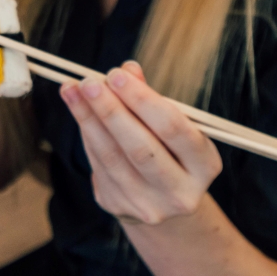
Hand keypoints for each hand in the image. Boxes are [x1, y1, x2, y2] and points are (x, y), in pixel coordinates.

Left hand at [59, 60, 221, 225]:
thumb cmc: (170, 150)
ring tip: (72, 89)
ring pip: (111, 157)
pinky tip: (77, 110)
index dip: (142, 99)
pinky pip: (97, 164)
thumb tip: (128, 69)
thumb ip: (150, 99)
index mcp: (204, 165)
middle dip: (111, 111)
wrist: (162, 201)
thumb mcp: (173, 126)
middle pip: (140, 148)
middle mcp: (180, 192)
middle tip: (89, 82)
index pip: (173, 128)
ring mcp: (148, 205)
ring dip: (88, 119)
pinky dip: (87, 133)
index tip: (117, 74)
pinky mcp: (118, 206)